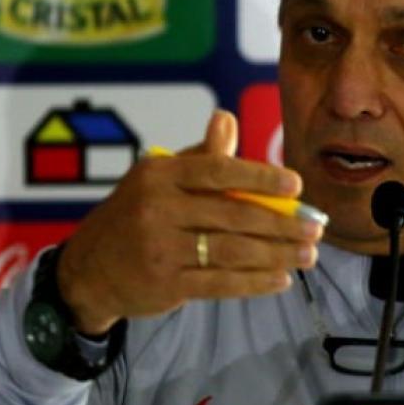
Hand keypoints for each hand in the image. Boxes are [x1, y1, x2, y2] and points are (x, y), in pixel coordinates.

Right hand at [56, 110, 321, 334]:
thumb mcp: (157, 178)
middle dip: (281, 223)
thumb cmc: (136, 214)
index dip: (260, 176)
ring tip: (307, 255)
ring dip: (277, 254)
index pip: (217, 171)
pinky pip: (221, 283)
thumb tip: (227, 119)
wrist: (88, 269)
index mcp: (159, 175)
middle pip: (233, 215)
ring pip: (232, 252)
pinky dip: (255, 282)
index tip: (296, 185)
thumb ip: (200, 156)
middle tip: (315, 228)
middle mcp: (157, 210)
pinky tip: (280, 278)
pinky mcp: (166, 285)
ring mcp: (160, 250)